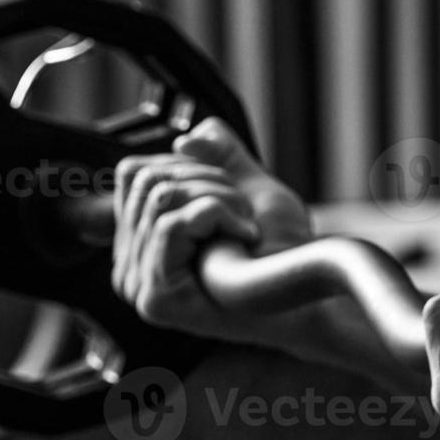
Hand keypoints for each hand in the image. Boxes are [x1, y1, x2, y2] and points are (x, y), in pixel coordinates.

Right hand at [112, 117, 314, 343]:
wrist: (309, 287)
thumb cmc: (282, 248)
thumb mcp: (246, 187)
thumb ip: (218, 155)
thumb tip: (187, 140)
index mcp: (139, 243)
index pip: (134, 174)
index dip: (188, 167)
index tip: (228, 196)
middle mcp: (130, 268)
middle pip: (147, 181)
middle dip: (209, 180)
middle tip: (245, 213)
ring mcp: (138, 286)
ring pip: (161, 198)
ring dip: (219, 198)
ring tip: (247, 227)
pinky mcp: (155, 298)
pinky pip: (169, 225)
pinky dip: (217, 215)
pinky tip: (245, 237)